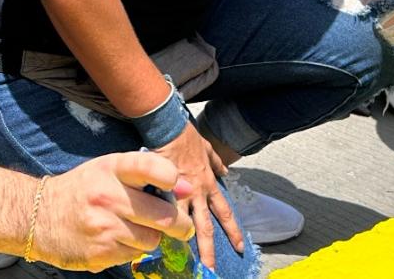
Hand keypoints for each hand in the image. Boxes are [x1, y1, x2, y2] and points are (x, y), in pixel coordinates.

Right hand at [33, 152, 194, 271]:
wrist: (38, 217)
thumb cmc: (82, 189)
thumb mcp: (109, 171)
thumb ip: (147, 174)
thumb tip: (187, 188)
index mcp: (111, 169)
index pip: (150, 167)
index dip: (170, 177)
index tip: (175, 185)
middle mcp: (107, 196)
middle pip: (163, 215)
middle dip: (180, 224)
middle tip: (182, 226)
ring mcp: (103, 227)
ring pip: (152, 240)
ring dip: (152, 238)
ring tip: (139, 231)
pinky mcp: (99, 254)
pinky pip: (133, 256)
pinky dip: (132, 250)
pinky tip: (119, 240)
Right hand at [155, 123, 242, 269]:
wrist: (169, 129)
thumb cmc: (186, 138)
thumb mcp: (207, 148)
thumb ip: (216, 161)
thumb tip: (225, 170)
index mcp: (209, 185)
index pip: (225, 213)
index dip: (232, 231)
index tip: (239, 246)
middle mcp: (198, 194)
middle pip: (206, 227)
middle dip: (209, 250)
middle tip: (213, 269)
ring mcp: (179, 195)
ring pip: (184, 226)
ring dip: (184, 245)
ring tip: (184, 263)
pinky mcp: (161, 192)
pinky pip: (161, 214)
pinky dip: (158, 227)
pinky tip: (154, 242)